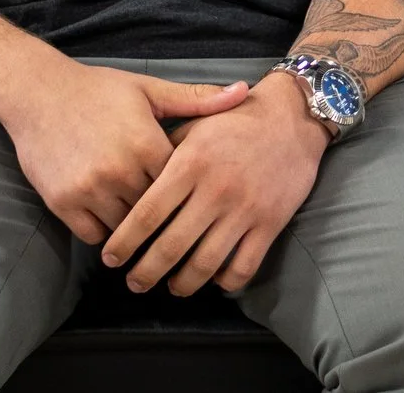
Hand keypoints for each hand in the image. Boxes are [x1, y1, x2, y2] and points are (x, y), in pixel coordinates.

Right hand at [0, 60, 251, 245]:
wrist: (38, 93)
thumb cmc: (99, 90)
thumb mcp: (150, 90)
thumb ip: (197, 99)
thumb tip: (244, 91)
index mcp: (146, 143)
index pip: (181, 186)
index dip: (189, 192)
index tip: (198, 198)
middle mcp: (118, 171)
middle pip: (156, 213)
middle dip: (166, 218)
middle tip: (179, 226)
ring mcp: (88, 190)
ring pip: (125, 229)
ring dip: (136, 230)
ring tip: (149, 230)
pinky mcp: (62, 203)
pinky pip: (93, 235)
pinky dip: (104, 232)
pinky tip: (113, 222)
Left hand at [105, 72, 329, 295]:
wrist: (292, 117)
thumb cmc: (237, 121)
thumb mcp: (195, 125)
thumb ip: (164, 155)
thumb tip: (133, 185)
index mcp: (191, 164)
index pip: (146, 214)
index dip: (124, 242)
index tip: (110, 257)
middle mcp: (215, 190)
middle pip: (171, 247)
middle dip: (145, 272)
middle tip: (134, 283)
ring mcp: (245, 209)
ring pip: (205, 264)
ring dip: (183, 284)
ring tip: (172, 287)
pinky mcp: (271, 222)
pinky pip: (244, 266)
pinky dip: (225, 282)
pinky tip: (214, 280)